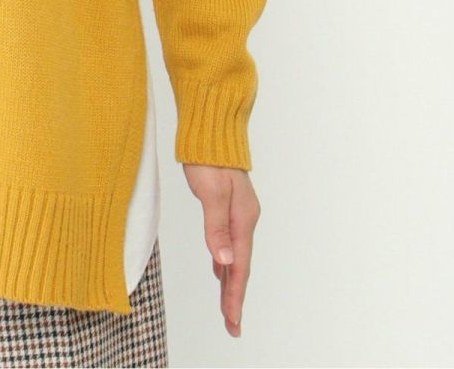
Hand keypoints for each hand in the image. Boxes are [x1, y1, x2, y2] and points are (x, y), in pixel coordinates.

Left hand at [181, 163, 259, 336]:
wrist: (212, 128)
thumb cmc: (209, 157)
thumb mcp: (210, 192)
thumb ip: (216, 227)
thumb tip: (223, 261)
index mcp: (242, 219)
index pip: (239, 266)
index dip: (234, 295)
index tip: (232, 322)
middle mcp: (244, 219)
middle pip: (240, 265)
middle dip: (234, 296)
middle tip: (232, 326)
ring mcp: (237, 212)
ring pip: (234, 255)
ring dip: (229, 281)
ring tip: (226, 307)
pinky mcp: (227, 205)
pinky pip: (228, 242)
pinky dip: (224, 261)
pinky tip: (219, 268)